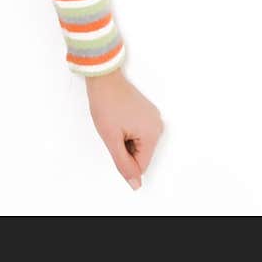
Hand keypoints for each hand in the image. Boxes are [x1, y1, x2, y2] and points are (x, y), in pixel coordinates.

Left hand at [84, 68, 164, 190]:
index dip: (124, 158)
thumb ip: (123, 164)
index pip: (141, 165)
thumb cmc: (106, 103)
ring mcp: (153, 118)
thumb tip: (135, 184)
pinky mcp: (147, 112)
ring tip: (116, 122)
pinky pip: (139, 132)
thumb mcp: (111, 138)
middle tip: (114, 130)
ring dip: (126, 139)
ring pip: (139, 144)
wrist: (103, 77)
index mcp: (152, 134)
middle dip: (125, 148)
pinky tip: (120, 118)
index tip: (114, 140)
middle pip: (141, 154)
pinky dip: (128, 130)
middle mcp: (157, 126)